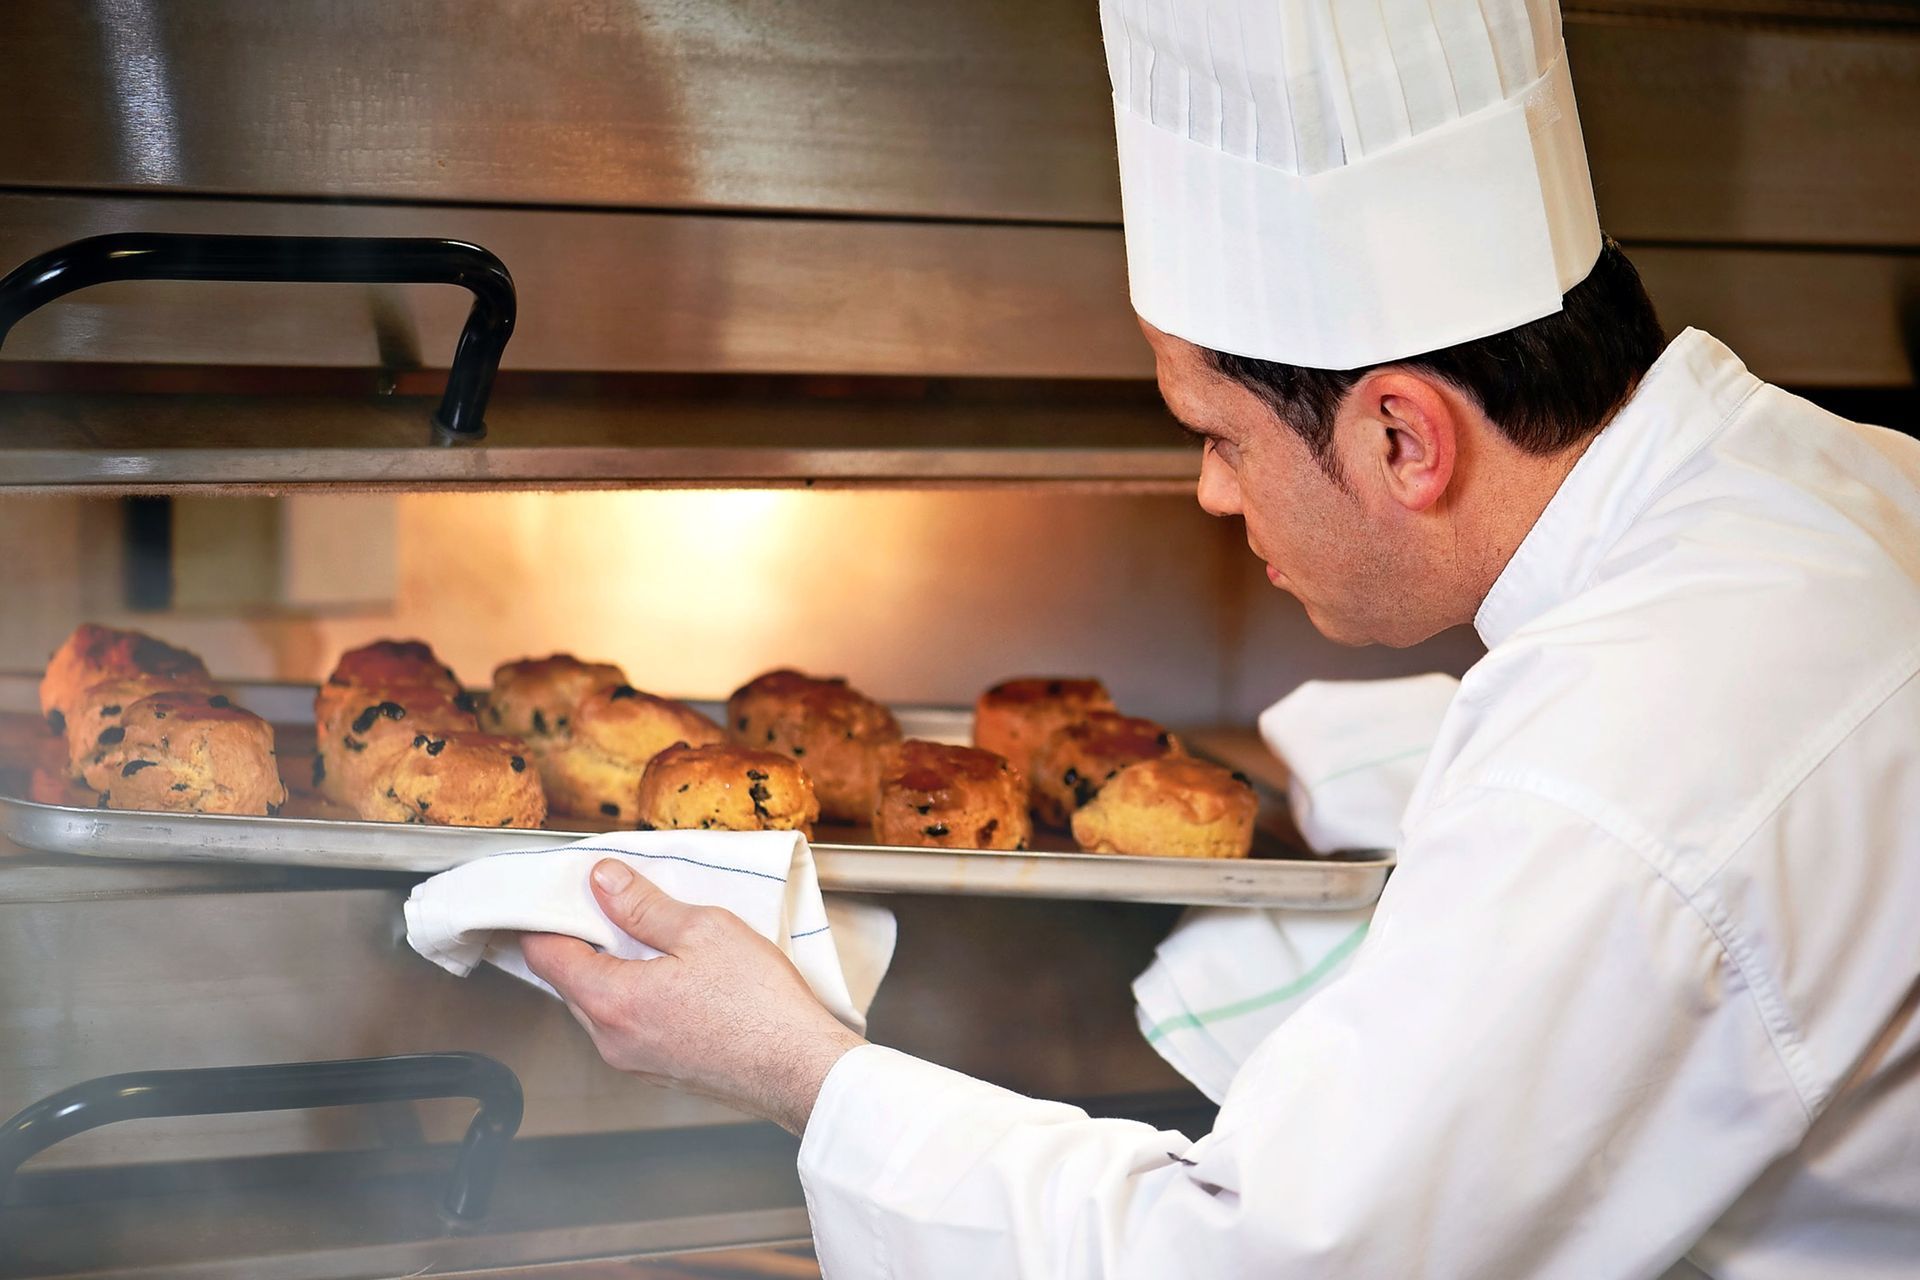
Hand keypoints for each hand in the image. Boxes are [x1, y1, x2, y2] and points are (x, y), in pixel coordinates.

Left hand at [522, 859, 867, 1134]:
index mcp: (612, 1001)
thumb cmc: (760, 1006)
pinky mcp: (658, 1070)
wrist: (800, 1070)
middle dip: (581, 940)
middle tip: (609, 904)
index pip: (546, 955)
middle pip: (567, 981)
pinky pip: (625, 1025)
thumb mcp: (703, 931)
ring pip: (597, 1005)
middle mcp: (611, 1039)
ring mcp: (634, 1061)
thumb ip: (643, 906)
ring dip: (608, 969)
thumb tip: (603, 882)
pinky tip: (669, 975)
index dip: (545, 917)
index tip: (560, 892)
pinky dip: (632, 995)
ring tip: (646, 936)